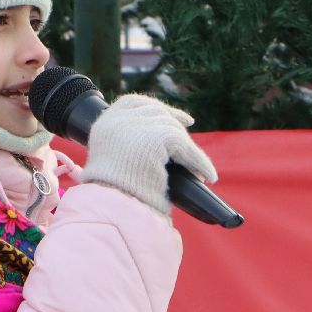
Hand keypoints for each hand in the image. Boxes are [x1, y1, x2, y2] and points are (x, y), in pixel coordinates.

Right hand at [79, 95, 217, 218]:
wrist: (111, 209)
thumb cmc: (112, 198)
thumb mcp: (112, 164)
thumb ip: (126, 147)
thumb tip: (158, 147)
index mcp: (104, 125)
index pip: (132, 103)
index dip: (155, 107)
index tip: (178, 117)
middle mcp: (118, 120)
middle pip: (154, 111)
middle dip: (175, 120)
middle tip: (190, 127)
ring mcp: (136, 126)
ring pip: (173, 128)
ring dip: (188, 148)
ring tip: (201, 169)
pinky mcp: (158, 137)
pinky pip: (186, 147)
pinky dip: (199, 162)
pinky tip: (208, 176)